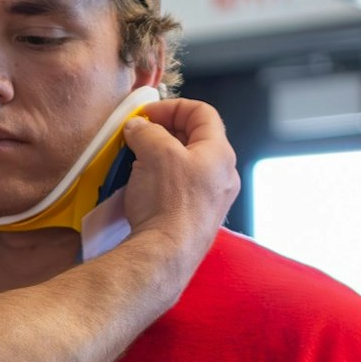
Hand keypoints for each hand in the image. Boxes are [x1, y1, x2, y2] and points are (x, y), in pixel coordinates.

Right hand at [117, 98, 239, 277]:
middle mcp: (224, 175)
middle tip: (138, 137)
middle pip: (195, 139)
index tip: (146, 115)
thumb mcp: (155, 151)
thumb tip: (138, 128)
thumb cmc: (168, 200)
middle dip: (164, 133)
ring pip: (187, 166)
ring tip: (137, 162)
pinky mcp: (198, 220)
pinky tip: (143, 189)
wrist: (166, 255)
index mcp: (220, 153)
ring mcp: (213, 201)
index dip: (173, 107)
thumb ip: (147, 131)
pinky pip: (182, 190)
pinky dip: (162, 181)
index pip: (202, 113)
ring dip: (160, 157)